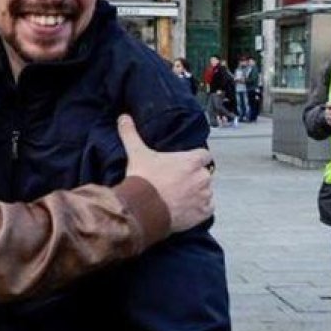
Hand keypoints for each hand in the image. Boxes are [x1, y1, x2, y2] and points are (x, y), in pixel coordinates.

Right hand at [119, 114, 213, 232]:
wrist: (143, 209)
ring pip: (206, 192)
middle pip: (204, 174)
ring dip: (197, 194)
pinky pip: (207, 209)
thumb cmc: (144, 179)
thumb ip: (131, 134)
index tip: (185, 164)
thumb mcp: (136, 153)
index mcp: (191, 161)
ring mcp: (204, 196)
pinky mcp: (202, 213)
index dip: (195, 159)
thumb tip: (123, 117)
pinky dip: (199, 209)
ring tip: (179, 198)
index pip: (204, 155)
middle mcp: (202, 177)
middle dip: (193, 178)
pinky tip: (186, 209)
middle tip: (177, 183)